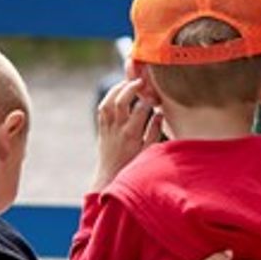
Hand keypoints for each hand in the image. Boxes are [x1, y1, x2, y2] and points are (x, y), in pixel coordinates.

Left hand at [91, 76, 163, 190]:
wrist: (111, 178)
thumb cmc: (133, 166)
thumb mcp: (148, 151)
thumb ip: (154, 132)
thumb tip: (159, 114)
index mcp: (131, 135)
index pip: (140, 109)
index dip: (149, 100)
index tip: (156, 97)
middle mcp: (117, 129)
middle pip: (120, 102)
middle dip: (130, 88)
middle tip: (140, 82)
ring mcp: (108, 128)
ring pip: (108, 102)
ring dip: (117, 90)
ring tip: (127, 83)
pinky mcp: (102, 129)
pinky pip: (102, 109)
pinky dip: (108, 98)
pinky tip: (117, 94)